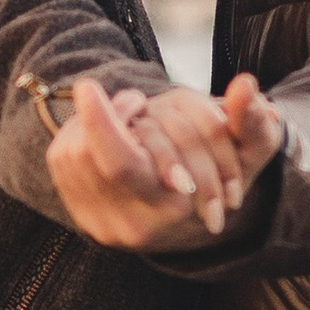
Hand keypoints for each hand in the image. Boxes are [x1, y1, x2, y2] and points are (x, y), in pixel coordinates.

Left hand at [48, 74, 279, 247]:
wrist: (198, 221)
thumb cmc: (224, 177)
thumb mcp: (249, 150)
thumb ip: (249, 119)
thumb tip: (246, 85)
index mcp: (170, 210)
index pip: (120, 163)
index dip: (101, 122)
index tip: (88, 85)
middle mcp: (128, 225)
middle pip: (88, 155)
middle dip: (105, 116)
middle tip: (136, 100)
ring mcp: (98, 224)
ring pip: (69, 155)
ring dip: (89, 125)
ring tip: (128, 119)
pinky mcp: (79, 215)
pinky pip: (61, 162)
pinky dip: (78, 138)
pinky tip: (104, 136)